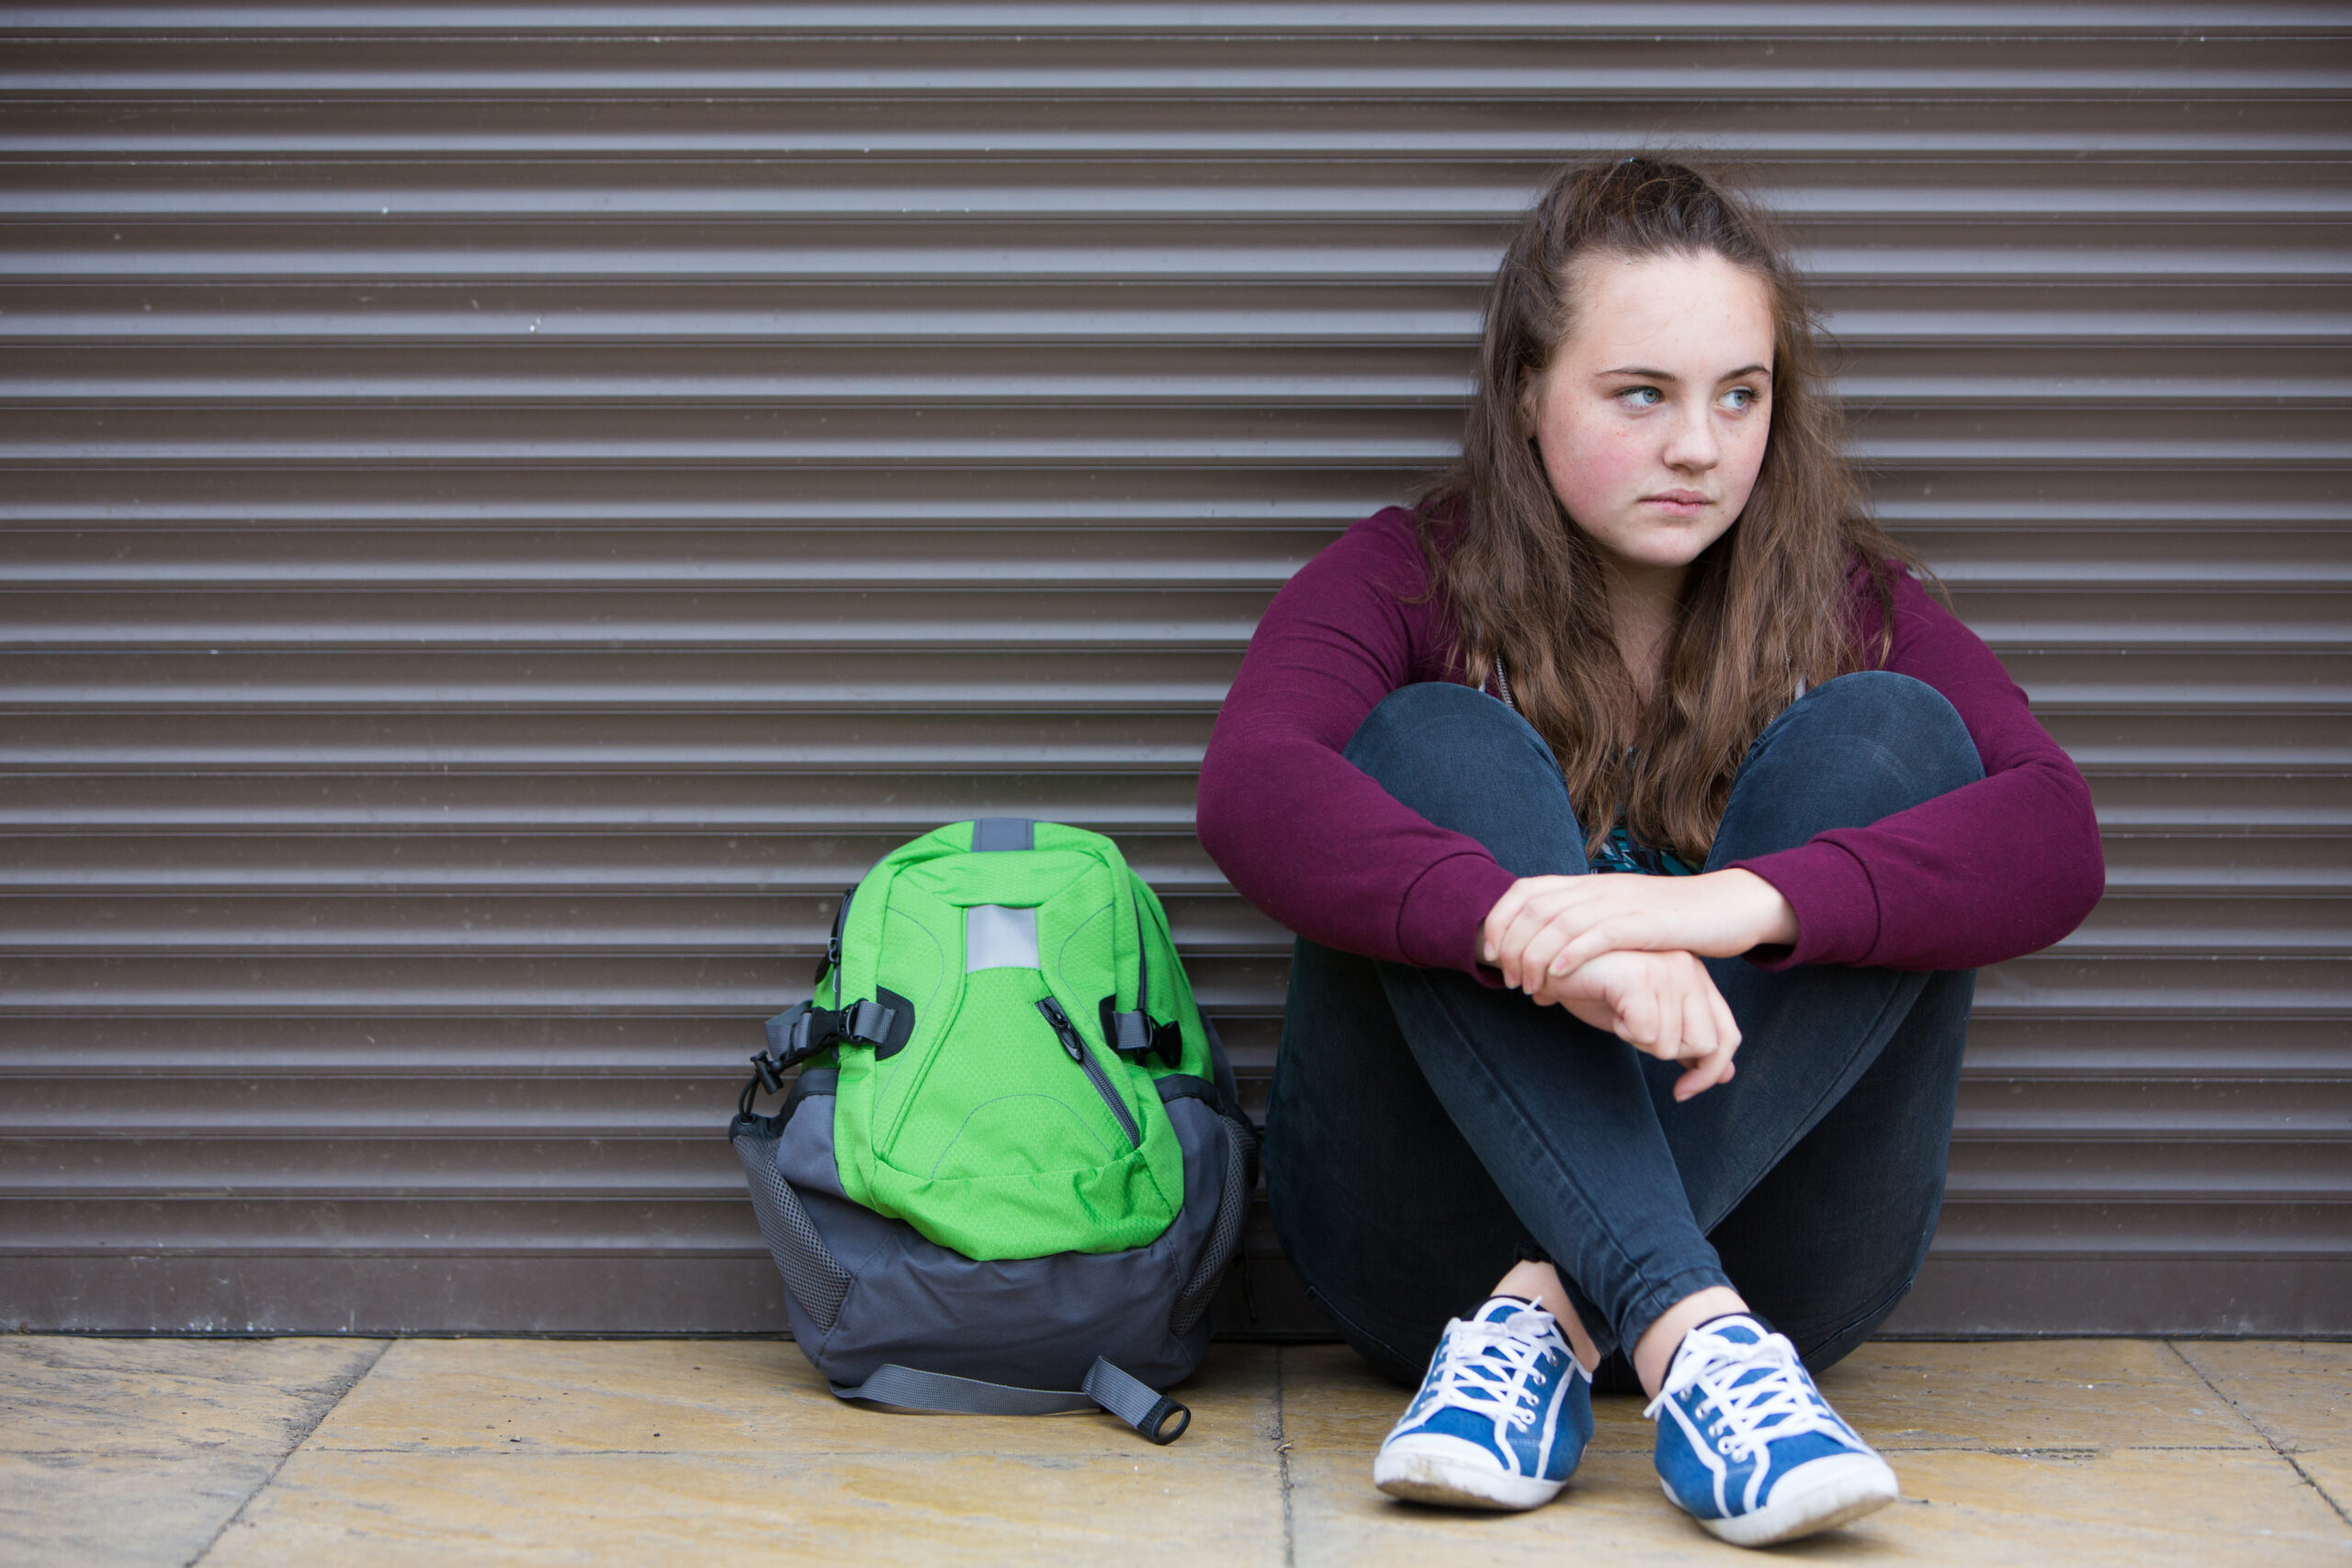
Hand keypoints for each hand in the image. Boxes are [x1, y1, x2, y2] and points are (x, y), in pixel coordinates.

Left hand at [1482, 869, 1797, 990]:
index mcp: (1588, 885)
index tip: (1490, 955)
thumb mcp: (1618, 917)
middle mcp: (1598, 888)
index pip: (1526, 890)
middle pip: (1534, 908)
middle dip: (1511, 946)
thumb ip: (1585, 926)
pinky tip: (1558, 975)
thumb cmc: (1670, 921)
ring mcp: (1621, 903)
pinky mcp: (1646, 923)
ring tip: (1528, 987)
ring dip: (1536, 956)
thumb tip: (1547, 951)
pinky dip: (1573, 954)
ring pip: (1561, 922)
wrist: (1726, 906)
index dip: (1500, 920)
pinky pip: (1600, 934)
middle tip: (1507, 981)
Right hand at [1538, 948, 1740, 1100]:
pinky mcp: (1642, 976)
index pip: (1727, 1037)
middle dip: (1664, 1051)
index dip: (1709, 1071)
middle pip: (1704, 1045)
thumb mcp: (1647, 1019)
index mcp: (1696, 976)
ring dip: (1637, 1039)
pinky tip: (1607, 1004)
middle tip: (1631, 1027)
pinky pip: (1646, 1034)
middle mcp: (1689, 968)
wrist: (1548, 962)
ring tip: (1616, 1009)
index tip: (1681, 1091)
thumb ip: (1686, 1040)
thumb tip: (1726, 1075)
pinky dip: (1622, 1030)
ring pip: (1671, 1044)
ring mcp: (1668, 968)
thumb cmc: (1595, 987)